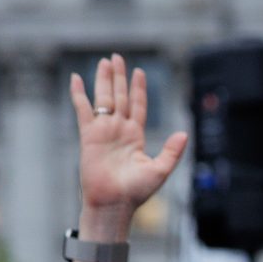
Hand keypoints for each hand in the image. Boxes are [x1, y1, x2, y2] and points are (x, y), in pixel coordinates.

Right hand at [70, 52, 187, 228]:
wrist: (114, 204)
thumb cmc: (136, 192)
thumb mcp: (160, 170)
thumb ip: (172, 151)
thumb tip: (184, 133)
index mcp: (135, 136)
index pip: (138, 106)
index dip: (138, 89)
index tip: (139, 72)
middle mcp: (119, 130)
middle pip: (120, 96)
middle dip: (119, 77)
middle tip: (117, 57)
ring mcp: (103, 131)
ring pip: (104, 99)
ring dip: (104, 80)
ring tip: (105, 61)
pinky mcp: (89, 135)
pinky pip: (83, 110)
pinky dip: (79, 94)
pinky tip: (77, 79)